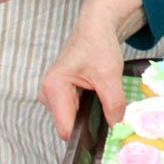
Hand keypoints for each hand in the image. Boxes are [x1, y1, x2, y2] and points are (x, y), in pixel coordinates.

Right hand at [39, 0, 144, 139]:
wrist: (96, 27)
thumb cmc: (98, 45)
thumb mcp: (110, 74)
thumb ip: (113, 104)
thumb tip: (117, 129)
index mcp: (54, 88)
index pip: (66, 129)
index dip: (85, 136)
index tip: (106, 135)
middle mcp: (47, 94)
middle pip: (68, 126)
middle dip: (88, 125)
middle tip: (109, 115)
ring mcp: (52, 96)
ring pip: (71, 121)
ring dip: (88, 117)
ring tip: (102, 101)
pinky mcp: (59, 96)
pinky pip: (73, 113)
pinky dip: (86, 111)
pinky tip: (97, 99)